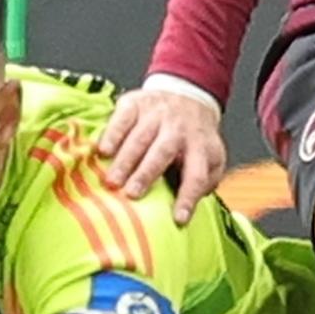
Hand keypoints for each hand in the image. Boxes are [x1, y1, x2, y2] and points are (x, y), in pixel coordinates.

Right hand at [99, 80, 225, 219]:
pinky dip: (112, 135)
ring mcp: (156, 114)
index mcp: (201, 147)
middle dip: (146, 174)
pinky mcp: (136, 104)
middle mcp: (178, 129)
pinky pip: (122, 119)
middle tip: (132, 194)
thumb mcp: (211, 158)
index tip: (179, 219)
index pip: (198, 175)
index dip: (189, 197)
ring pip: (140, 138)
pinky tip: (103, 151)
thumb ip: (204, 183)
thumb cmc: (195, 138)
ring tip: (112, 181)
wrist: (187, 94)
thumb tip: (187, 210)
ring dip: (125, 160)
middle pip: (163, 152)